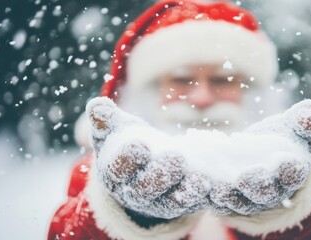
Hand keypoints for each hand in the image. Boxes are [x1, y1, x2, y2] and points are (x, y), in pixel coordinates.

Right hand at [86, 97, 210, 218]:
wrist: (143, 166)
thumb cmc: (125, 143)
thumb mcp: (114, 130)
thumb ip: (105, 120)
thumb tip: (96, 105)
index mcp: (116, 173)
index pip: (118, 169)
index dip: (128, 159)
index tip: (140, 144)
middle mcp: (135, 192)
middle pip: (146, 189)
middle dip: (161, 175)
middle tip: (176, 158)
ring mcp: (159, 201)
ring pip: (172, 201)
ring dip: (187, 191)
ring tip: (201, 179)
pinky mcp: (180, 204)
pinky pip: (192, 204)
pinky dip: (203, 197)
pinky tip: (214, 184)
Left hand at [209, 99, 310, 214]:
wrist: (263, 155)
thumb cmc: (283, 138)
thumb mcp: (294, 127)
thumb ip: (305, 120)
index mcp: (292, 173)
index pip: (293, 174)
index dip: (289, 170)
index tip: (285, 162)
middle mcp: (272, 191)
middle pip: (264, 193)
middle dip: (255, 186)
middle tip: (243, 177)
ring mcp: (250, 199)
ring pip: (239, 202)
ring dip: (227, 195)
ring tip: (215, 186)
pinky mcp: (229, 201)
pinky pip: (218, 202)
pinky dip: (208, 195)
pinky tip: (196, 184)